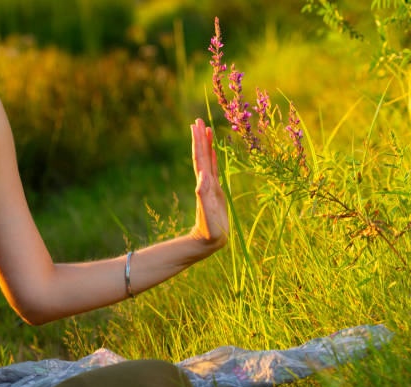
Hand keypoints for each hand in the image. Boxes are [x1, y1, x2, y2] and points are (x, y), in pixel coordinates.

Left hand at [189, 118, 228, 251]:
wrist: (207, 242)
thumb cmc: (210, 231)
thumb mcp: (208, 215)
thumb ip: (205, 196)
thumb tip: (203, 175)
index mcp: (204, 184)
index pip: (200, 158)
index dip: (198, 142)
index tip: (196, 125)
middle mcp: (205, 181)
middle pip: (201, 155)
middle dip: (200, 138)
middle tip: (198, 120)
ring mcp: (210, 185)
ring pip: (206, 160)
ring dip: (205, 145)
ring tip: (205, 129)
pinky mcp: (215, 191)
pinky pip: (213, 170)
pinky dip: (212, 159)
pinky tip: (212, 152)